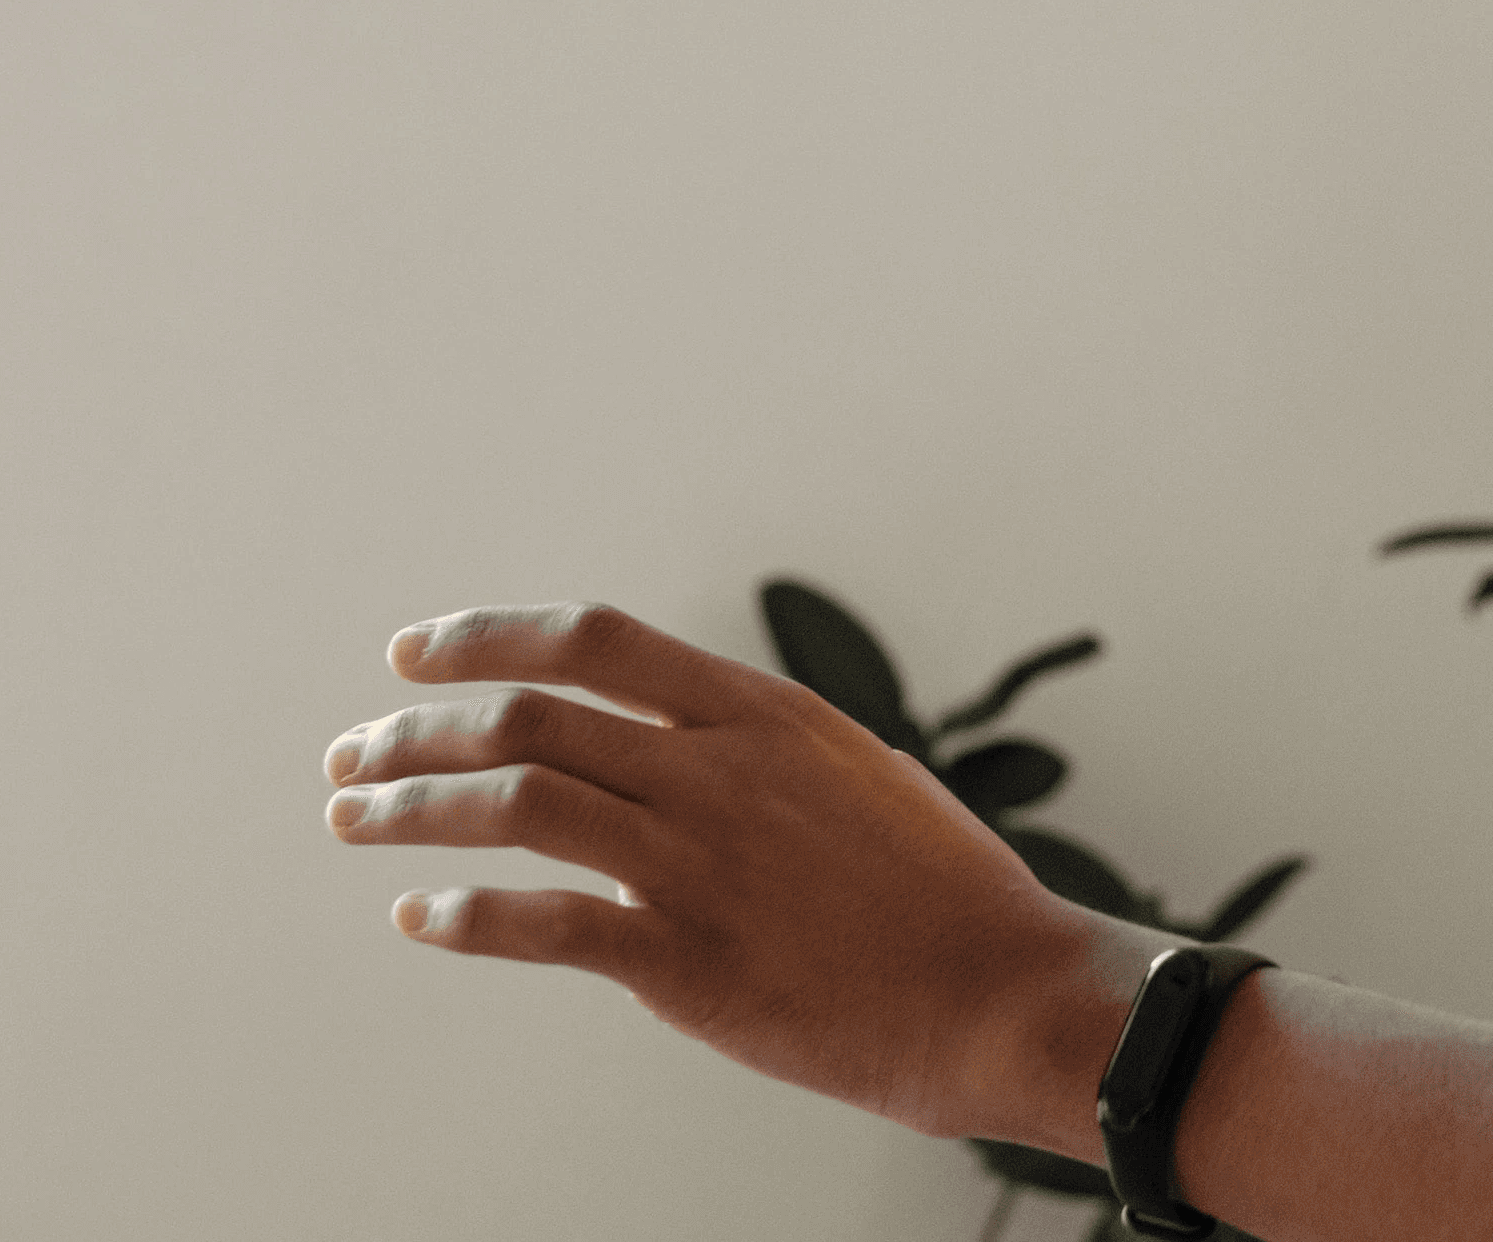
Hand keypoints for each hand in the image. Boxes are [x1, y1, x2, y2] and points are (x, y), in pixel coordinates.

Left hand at [325, 602, 1134, 1147]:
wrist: (998, 989)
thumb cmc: (942, 893)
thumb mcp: (857, 776)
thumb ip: (762, 755)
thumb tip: (682, 745)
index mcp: (764, 717)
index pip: (595, 641)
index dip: (487, 638)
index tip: (416, 654)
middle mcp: (721, 773)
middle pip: (527, 717)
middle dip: (415, 729)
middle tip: (359, 752)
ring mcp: (699, 862)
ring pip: (516, 802)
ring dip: (413, 807)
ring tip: (359, 818)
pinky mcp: (684, 959)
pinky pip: (541, 924)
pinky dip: (462, 916)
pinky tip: (423, 916)